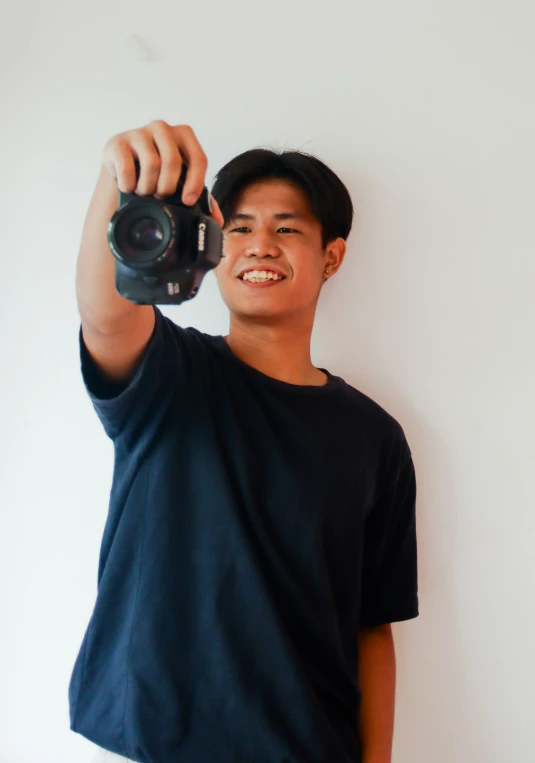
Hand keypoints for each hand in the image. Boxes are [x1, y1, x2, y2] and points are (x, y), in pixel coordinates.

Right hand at [101, 119, 223, 226]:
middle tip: (161, 197)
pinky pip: (127, 168)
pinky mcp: (117, 142)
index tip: (187, 201)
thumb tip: (217, 220)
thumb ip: (202, 199)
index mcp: (184, 136)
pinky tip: (129, 188)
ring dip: (148, 188)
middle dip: (167, 187)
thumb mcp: (180, 183)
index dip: (195, 183)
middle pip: (173, 161)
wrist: (122, 168)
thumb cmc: (157, 174)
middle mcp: (162, 128)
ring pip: (151, 164)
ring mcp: (139, 133)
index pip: (198, 158)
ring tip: (145, 193)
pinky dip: (129, 185)